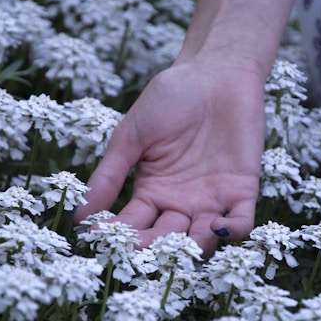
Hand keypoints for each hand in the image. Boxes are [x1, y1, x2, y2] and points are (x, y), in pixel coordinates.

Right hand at [73, 61, 265, 257]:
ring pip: (202, 239)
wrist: (215, 72)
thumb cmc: (170, 97)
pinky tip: (218, 227)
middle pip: (166, 239)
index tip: (99, 236)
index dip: (117, 234)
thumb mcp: (132, 136)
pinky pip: (241, 221)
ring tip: (178, 243)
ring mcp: (212, 198)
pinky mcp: (242, 189)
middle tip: (140, 247)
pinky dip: (233, 231)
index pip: (133, 225)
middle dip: (153, 248)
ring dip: (192, 247)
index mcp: (152, 191)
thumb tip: (78, 215)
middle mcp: (181, 201)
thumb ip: (109, 174)